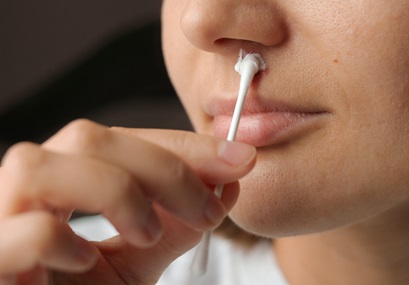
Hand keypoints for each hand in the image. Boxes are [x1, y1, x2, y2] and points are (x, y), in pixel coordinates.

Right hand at [0, 119, 255, 283]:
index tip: (240, 159)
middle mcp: (24, 194)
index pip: (119, 140)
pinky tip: (85, 261)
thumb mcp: (138, 260)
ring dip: (114, 191)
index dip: (182, 145)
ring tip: (147, 234)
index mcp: (62, 185)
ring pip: (38, 165)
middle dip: (164, 166)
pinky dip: (62, 239)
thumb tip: (226, 184)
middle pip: (85, 137)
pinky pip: (23, 230)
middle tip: (208, 208)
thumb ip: (176, 224)